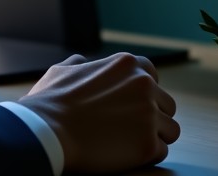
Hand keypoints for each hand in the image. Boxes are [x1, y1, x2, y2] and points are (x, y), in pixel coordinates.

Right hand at [18, 53, 178, 171]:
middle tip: (128, 126)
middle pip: (166, 105)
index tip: (130, 103)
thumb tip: (83, 62)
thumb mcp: (63, 70)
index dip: (143, 92)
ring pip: (170, 130)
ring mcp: (148, 115)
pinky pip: (161, 151)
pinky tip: (124, 152)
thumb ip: (81, 64)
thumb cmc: (51, 101)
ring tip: (128, 141)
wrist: (47, 129)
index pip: (152, 75)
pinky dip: (146, 155)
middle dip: (152, 116)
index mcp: (125, 64)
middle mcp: (143, 85)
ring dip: (154, 136)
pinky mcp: (148, 144)